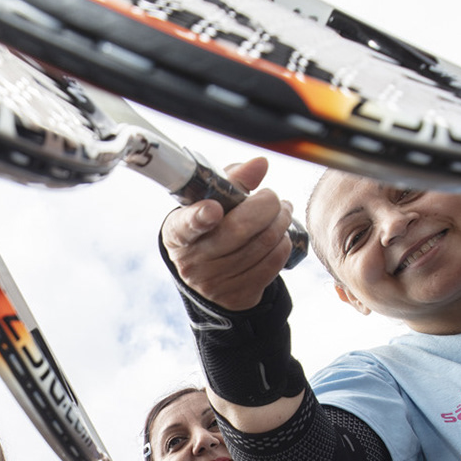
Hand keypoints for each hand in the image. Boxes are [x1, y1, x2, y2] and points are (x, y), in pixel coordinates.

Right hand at [161, 156, 296, 312]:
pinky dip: (283, 244)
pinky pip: (273, 263)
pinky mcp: (237, 296)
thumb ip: (234, 179)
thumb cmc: (212, 227)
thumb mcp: (212, 202)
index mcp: (178, 232)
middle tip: (274, 198)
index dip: (201, 217)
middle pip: (239, 229)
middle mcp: (193, 261)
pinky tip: (280, 235)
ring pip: (263, 244)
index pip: (188, 225)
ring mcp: (215, 282)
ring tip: (282, 212)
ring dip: (281, 222)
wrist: (209, 276)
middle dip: (267, 206)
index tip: (214, 209)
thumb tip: (261, 164)